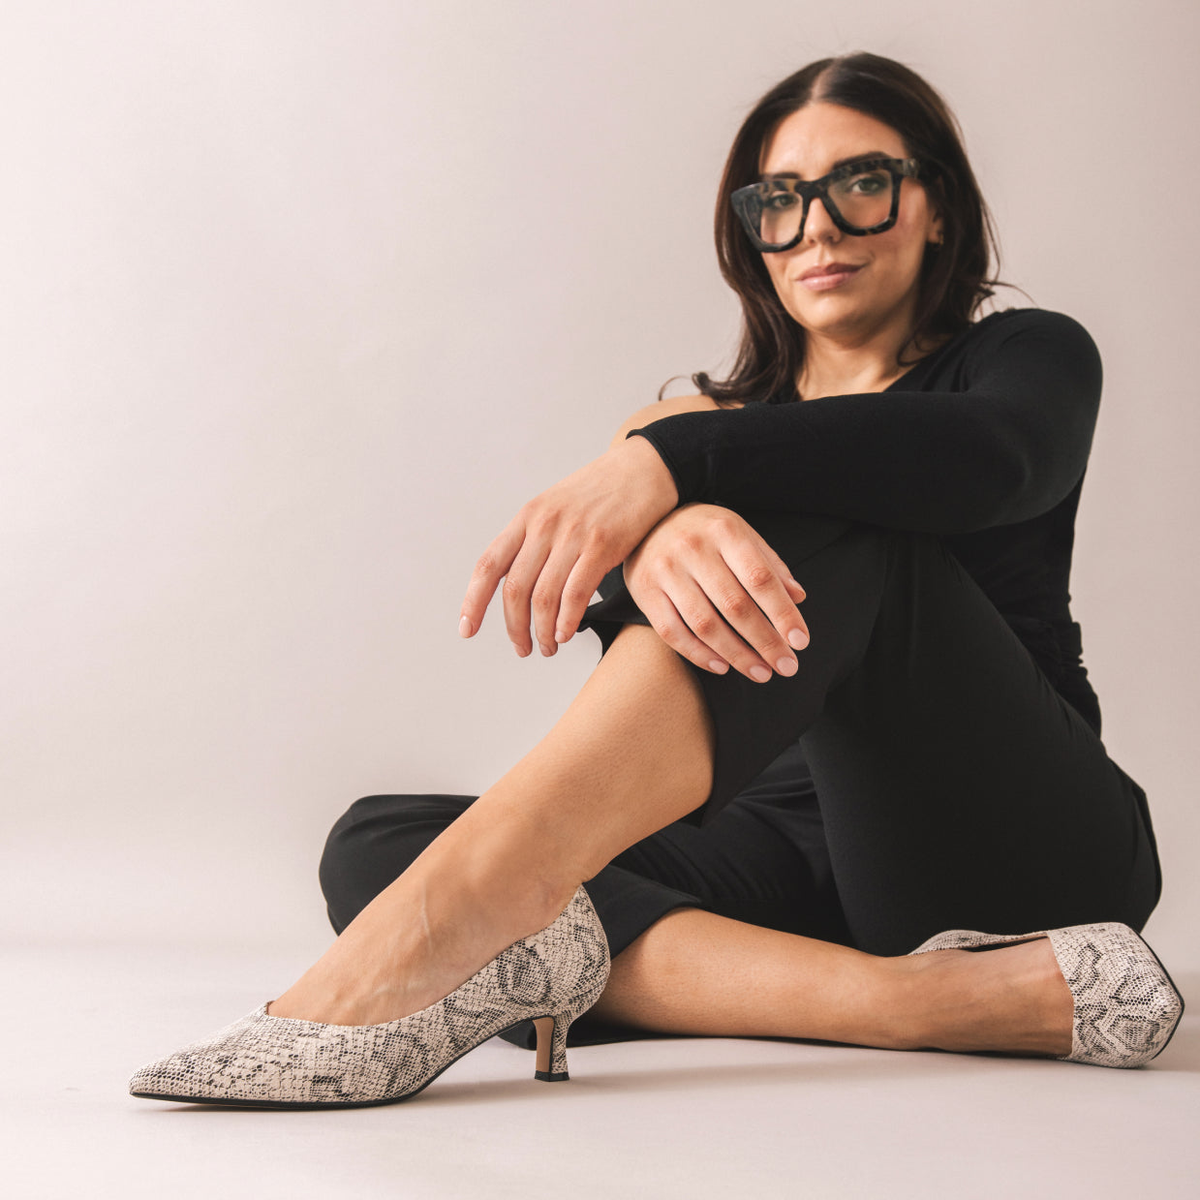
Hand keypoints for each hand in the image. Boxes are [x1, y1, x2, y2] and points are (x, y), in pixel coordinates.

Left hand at [459, 435, 678, 655]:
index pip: (488, 565)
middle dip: (515, 627)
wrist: (643, 469)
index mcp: (527, 517)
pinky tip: (566, 633)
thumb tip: (517, 584)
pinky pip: (576, 594)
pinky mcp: (602, 545)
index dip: (473, 601)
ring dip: (542, 631)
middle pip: (515, 589)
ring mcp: (573, 535)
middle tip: (522, 648)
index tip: (467, 629)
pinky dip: (567, 621)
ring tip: (548, 647)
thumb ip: (535, 540)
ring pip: (543, 597)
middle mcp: (544, 525)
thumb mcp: (556, 507)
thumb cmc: (601, 493)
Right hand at [622, 503, 809, 681]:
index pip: (760, 578)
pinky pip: (673, 632)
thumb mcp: (740, 534)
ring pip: (705, 624)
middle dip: (765, 642)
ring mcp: (666, 571)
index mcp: (725, 531)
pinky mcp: (645, 592)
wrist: (645, 521)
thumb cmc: (703, 532)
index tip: (800, 641)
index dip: (783, 613)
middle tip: (786, 666)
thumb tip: (798, 597)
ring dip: (737, 655)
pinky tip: (722, 666)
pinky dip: (699, 654)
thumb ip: (769, 564)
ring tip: (760, 673)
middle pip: (735, 606)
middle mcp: (693, 549)